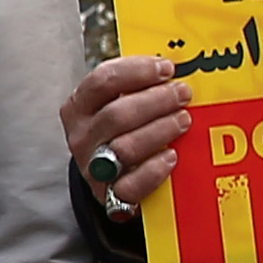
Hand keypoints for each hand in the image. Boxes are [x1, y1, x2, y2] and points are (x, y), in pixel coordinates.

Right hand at [62, 54, 194, 209]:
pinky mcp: (110, 195)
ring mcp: (94, 167)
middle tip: (182, 94)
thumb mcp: (116, 104)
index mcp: (79, 107)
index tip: (166, 68)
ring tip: (183, 120)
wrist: (110, 178)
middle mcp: (82, 137)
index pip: (103, 80)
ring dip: (161, 130)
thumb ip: (137, 87)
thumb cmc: (120, 131)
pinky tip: (171, 155)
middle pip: (117, 114)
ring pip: (126, 147)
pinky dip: (154, 169)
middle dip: (156, 101)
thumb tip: (173, 67)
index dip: (138, 71)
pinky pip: (131, 184)